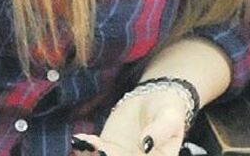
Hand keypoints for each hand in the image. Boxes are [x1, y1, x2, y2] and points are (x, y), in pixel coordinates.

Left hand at [73, 88, 190, 155]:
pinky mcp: (105, 149)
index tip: (113, 152)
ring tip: (89, 144)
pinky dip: (85, 148)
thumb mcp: (170, 117)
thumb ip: (160, 130)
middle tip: (102, 150)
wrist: (153, 98)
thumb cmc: (168, 109)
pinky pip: (93, 152)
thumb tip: (147, 145)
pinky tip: (80, 140)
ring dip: (94, 155)